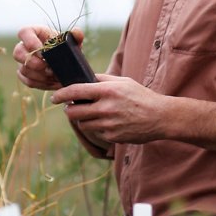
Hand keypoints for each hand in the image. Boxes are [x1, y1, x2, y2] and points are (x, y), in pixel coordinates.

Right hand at [13, 26, 83, 90]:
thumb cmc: (66, 48)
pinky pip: (28, 81)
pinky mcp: (25, 75)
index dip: (30, 42)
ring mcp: (22, 62)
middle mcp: (24, 46)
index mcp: (34, 33)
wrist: (65, 63)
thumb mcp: (72, 42)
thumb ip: (76, 36)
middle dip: (33, 63)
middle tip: (48, 69)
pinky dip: (41, 84)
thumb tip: (77, 32)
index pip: (24, 32)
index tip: (42, 52)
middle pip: (17, 53)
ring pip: (23, 69)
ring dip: (40, 76)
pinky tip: (52, 83)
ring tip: (54, 76)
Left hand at [52, 74, 169, 144]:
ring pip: (83, 124)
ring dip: (82, 119)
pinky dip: (96, 128)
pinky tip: (106, 122)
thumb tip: (82, 79)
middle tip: (71, 108)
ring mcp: (109, 124)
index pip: (76, 91)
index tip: (54, 97)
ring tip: (91, 114)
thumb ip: (102, 80)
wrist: (160, 117)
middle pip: (74, 112)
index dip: (61, 94)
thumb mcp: (123, 82)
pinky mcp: (113, 136)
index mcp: (108, 91)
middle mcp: (106, 108)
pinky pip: (96, 133)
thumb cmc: (140, 96)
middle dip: (69, 110)